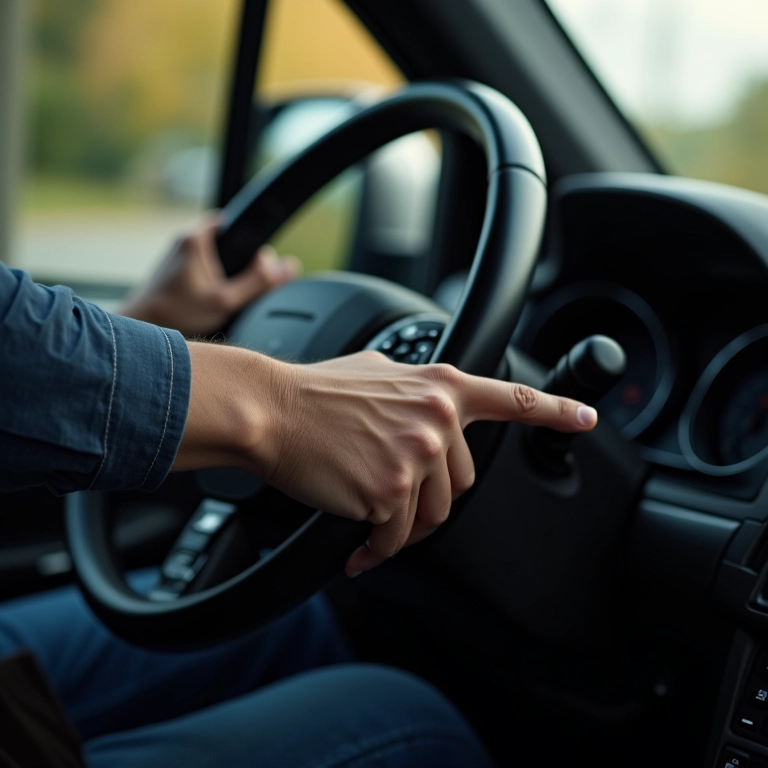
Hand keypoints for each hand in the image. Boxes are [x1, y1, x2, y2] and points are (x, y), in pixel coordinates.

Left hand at [119, 216, 300, 336]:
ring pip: (210, 256)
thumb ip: (259, 283)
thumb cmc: (177, 315)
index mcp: (195, 238)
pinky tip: (207, 305)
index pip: (232, 221)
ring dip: (222, 274)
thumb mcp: (227, 301)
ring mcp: (173, 256)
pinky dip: (208, 283)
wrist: (140, 332)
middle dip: (237, 261)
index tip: (255, 266)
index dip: (249, 242)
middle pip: (223, 240)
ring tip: (222, 298)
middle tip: (239, 288)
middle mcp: (181, 241)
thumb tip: (289, 266)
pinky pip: (198, 270)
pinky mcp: (169, 273)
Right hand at [175, 345, 597, 576]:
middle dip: (431, 499)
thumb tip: (428, 399)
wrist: (271, 410)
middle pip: (461, 484)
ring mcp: (417, 456)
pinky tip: (360, 549)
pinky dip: (379, 550)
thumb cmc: (314, 391)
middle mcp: (437, 419)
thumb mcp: (378, 368)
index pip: (512, 399)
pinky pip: (395, 537)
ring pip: (430, 517)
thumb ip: (416, 385)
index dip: (555, 411)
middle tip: (396, 500)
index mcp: (440, 387)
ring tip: (371, 523)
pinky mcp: (390, 491)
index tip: (586, 419)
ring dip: (403, 528)